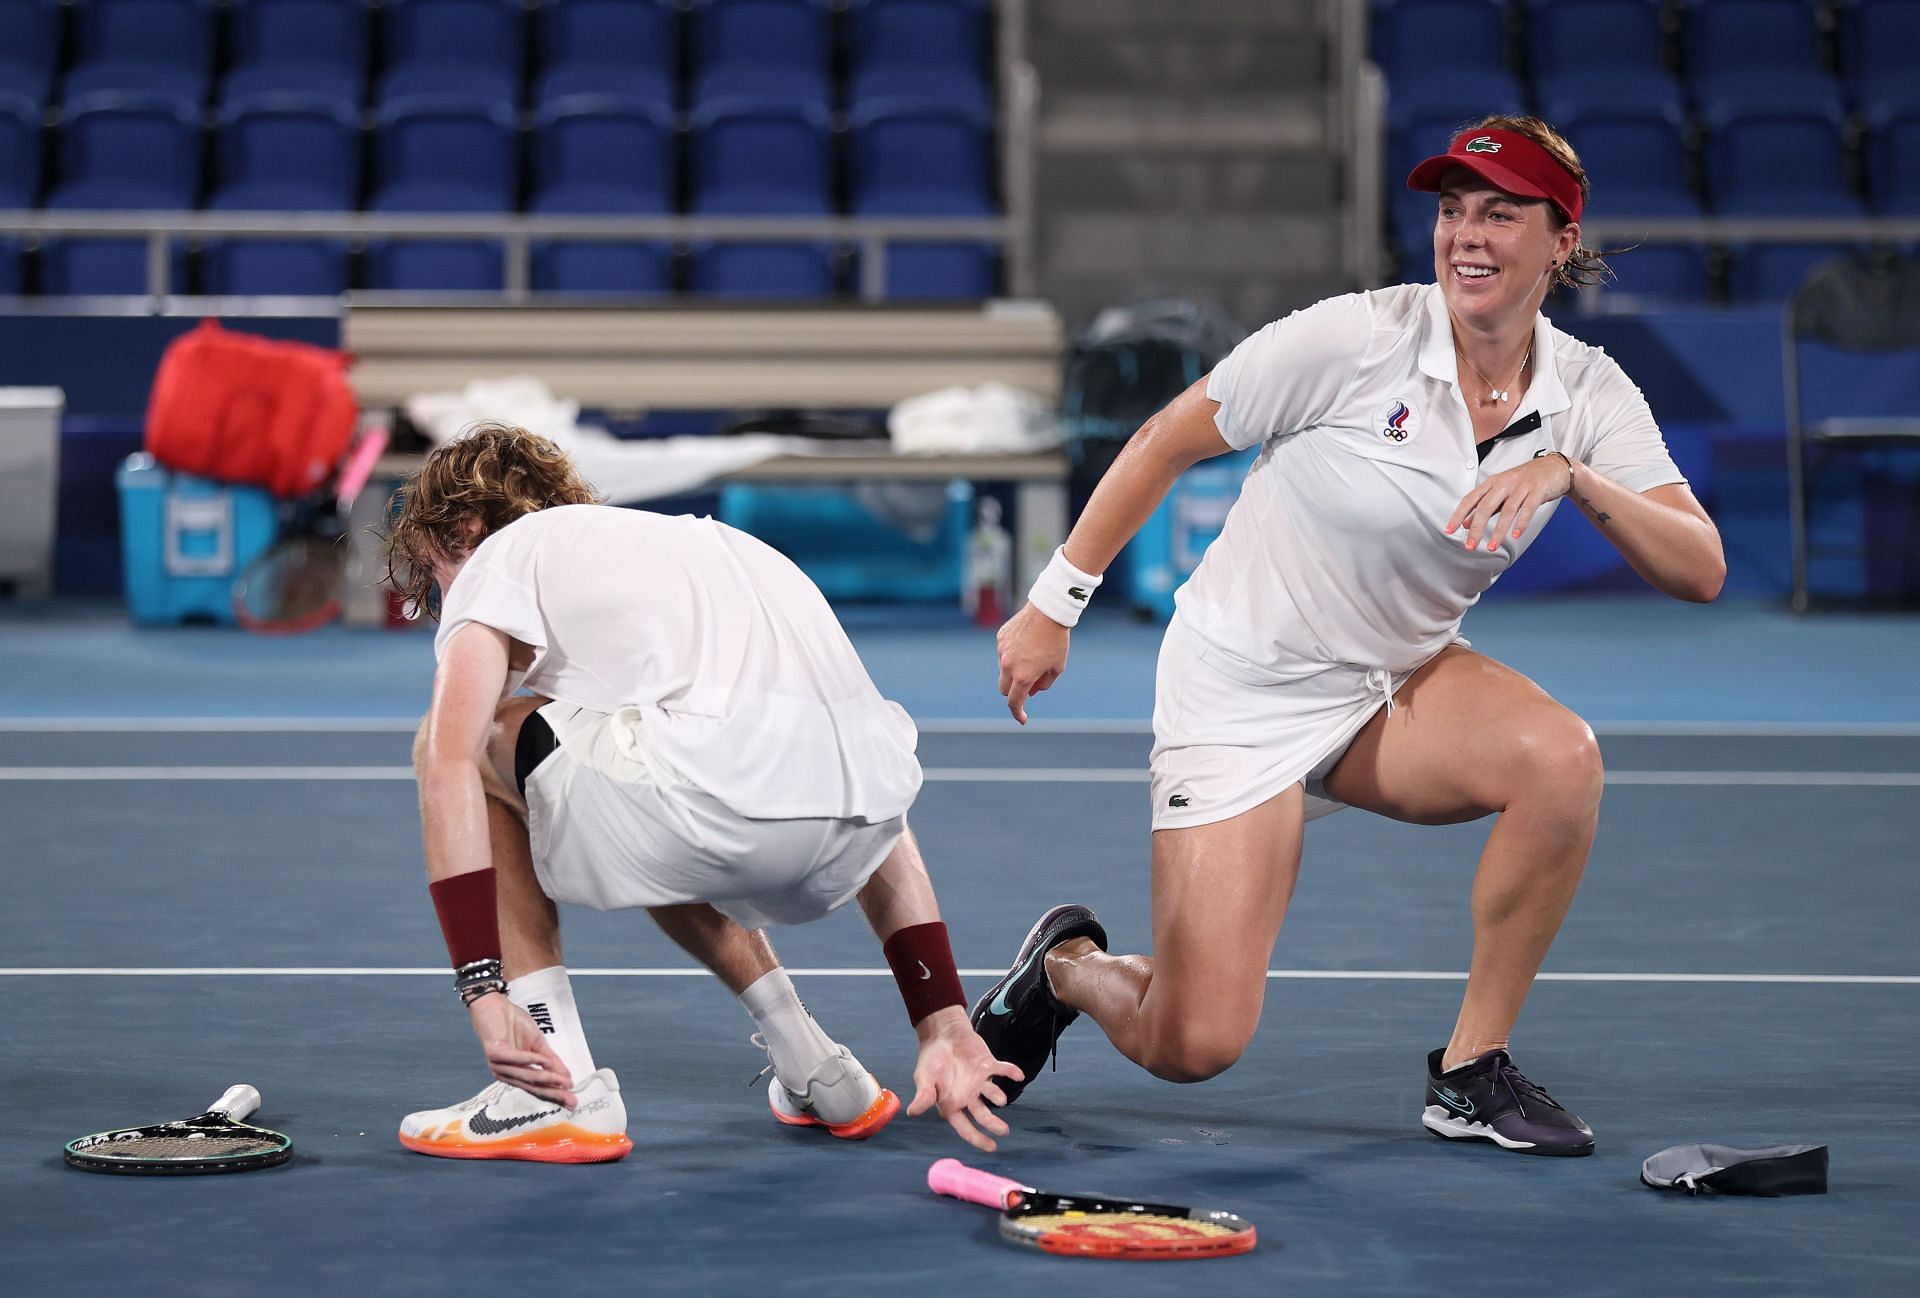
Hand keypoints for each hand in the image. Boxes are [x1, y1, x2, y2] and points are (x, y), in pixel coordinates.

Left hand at [468, 992, 577, 1106]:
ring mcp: (498, 1065)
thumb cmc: (513, 1023)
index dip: (555, 1094)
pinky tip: (545, 1061)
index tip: (572, 1100)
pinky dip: (532, 1060)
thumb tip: (566, 1076)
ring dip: (547, 1078)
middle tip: (571, 1099)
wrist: (494, 1004)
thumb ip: (550, 1060)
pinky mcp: (495, 1053)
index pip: (537, 1088)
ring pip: (526, 1075)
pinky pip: (517, 1059)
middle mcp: (506, 1074)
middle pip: (533, 1087)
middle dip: (554, 1093)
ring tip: (564, 1081)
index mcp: (515, 1074)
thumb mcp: (538, 1043)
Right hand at [906, 1009, 1024, 1152]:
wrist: (941, 1034)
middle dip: (993, 1123)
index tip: (991, 1147)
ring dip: (997, 1095)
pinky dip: (1011, 1071)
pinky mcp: (988, 1064)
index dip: (977, 1138)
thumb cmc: (930, 1060)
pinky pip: (1002, 1069)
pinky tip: (1019, 1075)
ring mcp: (979, 1081)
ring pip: (992, 1092)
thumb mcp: (924, 1078)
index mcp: (952, 1104)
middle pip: (982, 1114)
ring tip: (1000, 1100)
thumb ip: (923, 1096)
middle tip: (1004, 1131)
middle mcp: (968, 1096)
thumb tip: (912, 1112)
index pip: (965, 1126)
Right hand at [996, 603, 1070, 724]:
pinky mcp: (1000, 638)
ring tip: (1034, 653)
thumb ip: (1043, 684)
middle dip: (1014, 690)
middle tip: (1029, 684)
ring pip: (1004, 669)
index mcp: (1023, 676)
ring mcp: (1002, 651)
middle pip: (1004, 688)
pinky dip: (1013, 654)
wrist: (1048, 611)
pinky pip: (1004, 652)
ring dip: (1015, 669)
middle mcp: (1008, 665)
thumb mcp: (1056, 667)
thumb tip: (1032, 692)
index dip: (1018, 712)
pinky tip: (1027, 642)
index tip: (1022, 718)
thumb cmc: (1056, 640)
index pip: (1014, 701)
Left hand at [1446, 452, 1575, 552]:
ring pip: (1507, 510)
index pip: (1470, 499)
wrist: (1556, 467)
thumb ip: (1485, 506)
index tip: (1449, 530)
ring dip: (1498, 531)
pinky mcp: (1538, 490)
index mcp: (1493, 482)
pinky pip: (1528, 508)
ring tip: (1492, 546)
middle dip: (1476, 528)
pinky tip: (1515, 535)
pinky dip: (1521, 523)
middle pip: (1486, 506)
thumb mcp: (1502, 490)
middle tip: (1470, 545)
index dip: (1459, 515)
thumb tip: (1466, 523)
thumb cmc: (1527, 479)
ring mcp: (1522, 486)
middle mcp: (1505, 483)